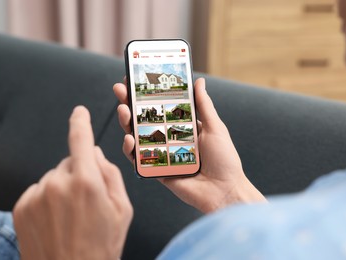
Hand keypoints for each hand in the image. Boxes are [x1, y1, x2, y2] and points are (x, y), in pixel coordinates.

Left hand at [13, 106, 132, 259]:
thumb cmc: (100, 247)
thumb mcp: (122, 210)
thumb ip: (111, 175)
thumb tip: (95, 154)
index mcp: (87, 182)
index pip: (81, 140)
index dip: (80, 122)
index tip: (79, 112)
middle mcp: (58, 184)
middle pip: (70, 163)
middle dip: (79, 174)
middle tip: (87, 202)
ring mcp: (37, 195)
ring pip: (53, 177)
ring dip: (62, 188)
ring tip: (71, 216)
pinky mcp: (22, 206)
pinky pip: (38, 190)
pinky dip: (47, 199)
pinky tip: (56, 220)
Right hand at [114, 78, 265, 213]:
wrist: (225, 190)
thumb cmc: (224, 159)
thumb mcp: (215, 127)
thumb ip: (203, 105)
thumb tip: (198, 80)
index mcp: (182, 126)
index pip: (160, 106)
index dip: (147, 94)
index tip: (134, 79)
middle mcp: (168, 138)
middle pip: (144, 119)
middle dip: (129, 103)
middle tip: (120, 90)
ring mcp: (161, 154)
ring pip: (137, 136)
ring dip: (126, 122)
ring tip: (123, 111)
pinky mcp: (156, 170)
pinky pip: (138, 159)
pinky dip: (130, 149)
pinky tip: (129, 139)